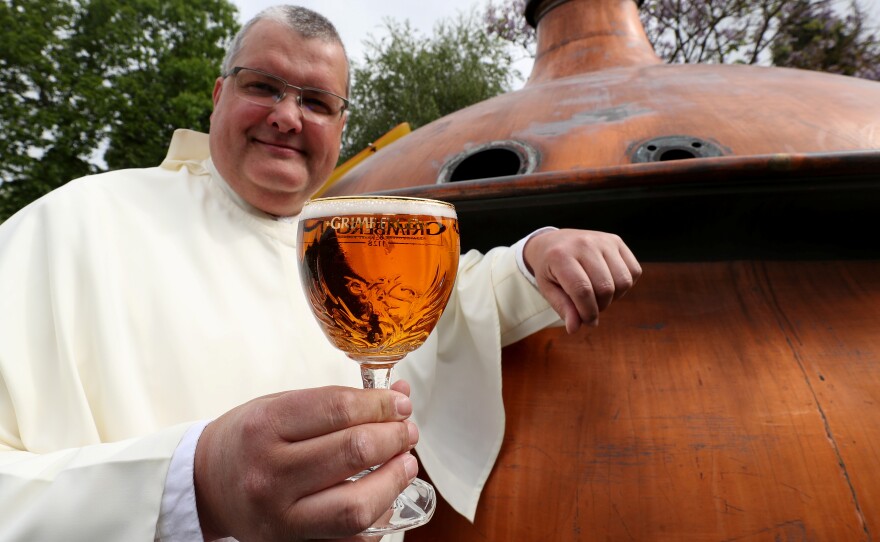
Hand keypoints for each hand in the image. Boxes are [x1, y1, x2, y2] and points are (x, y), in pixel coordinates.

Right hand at [194, 381, 418, 540]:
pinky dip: (377, 516)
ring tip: (405, 462)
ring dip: (394, 480)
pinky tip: (383, 495)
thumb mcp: (282, 405)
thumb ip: (339, 401)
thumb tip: (400, 394)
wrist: (206, 483)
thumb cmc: (248, 439)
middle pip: (353, 451)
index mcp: (265, 426)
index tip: (400, 403)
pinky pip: (350, 538)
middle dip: (394, 437)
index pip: (339, 409)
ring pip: (356, 506)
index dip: (381, 405)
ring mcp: (280, 516)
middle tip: (406, 431)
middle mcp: (269, 473)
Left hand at [523, 229, 640, 332]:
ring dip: (614, 297)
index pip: (582, 290)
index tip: (587, 321)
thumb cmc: (549, 268)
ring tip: (599, 295)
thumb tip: (575, 328)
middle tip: (589, 306)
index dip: (588, 312)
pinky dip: (625, 285)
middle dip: (600, 306)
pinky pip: (634, 271)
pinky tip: (609, 283)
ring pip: (623, 281)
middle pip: (605, 288)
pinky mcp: (616, 241)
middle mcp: (584, 244)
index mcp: (560, 256)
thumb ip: (563, 308)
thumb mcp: (547, 289)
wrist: (552, 241)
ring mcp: (603, 240)